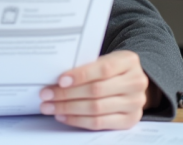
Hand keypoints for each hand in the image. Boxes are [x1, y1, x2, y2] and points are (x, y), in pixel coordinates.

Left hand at [39, 50, 155, 130]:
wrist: (132, 83)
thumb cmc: (111, 68)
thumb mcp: (104, 59)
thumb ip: (86, 65)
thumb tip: (55, 77)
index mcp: (129, 61)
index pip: (104, 69)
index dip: (81, 75)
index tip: (60, 80)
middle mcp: (136, 83)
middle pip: (97, 91)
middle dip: (67, 94)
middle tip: (46, 94)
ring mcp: (135, 104)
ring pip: (96, 109)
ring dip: (68, 109)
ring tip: (50, 107)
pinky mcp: (129, 121)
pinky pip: (99, 123)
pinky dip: (77, 120)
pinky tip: (63, 116)